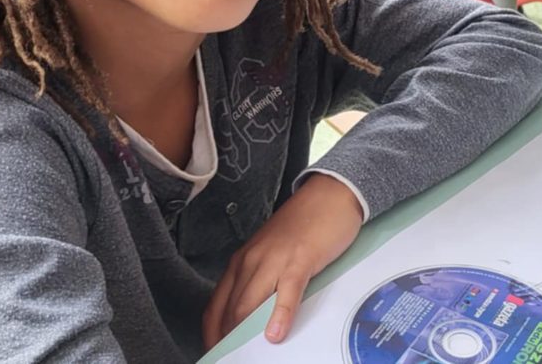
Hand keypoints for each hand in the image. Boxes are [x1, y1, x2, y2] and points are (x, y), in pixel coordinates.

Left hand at [201, 173, 362, 349]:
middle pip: (230, 311)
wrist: (329, 195)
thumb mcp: (274, 256)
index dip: (212, 334)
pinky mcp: (299, 259)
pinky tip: (276, 334)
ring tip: (246, 358)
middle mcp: (251, 261)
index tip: (216, 354)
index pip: (215, 307)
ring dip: (244, 335)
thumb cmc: (304, 227)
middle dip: (227, 342)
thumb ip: (263, 283)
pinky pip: (285, 292)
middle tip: (232, 361)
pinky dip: (279, 316)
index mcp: (242, 262)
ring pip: (250, 304)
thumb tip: (257, 320)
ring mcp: (274, 260)